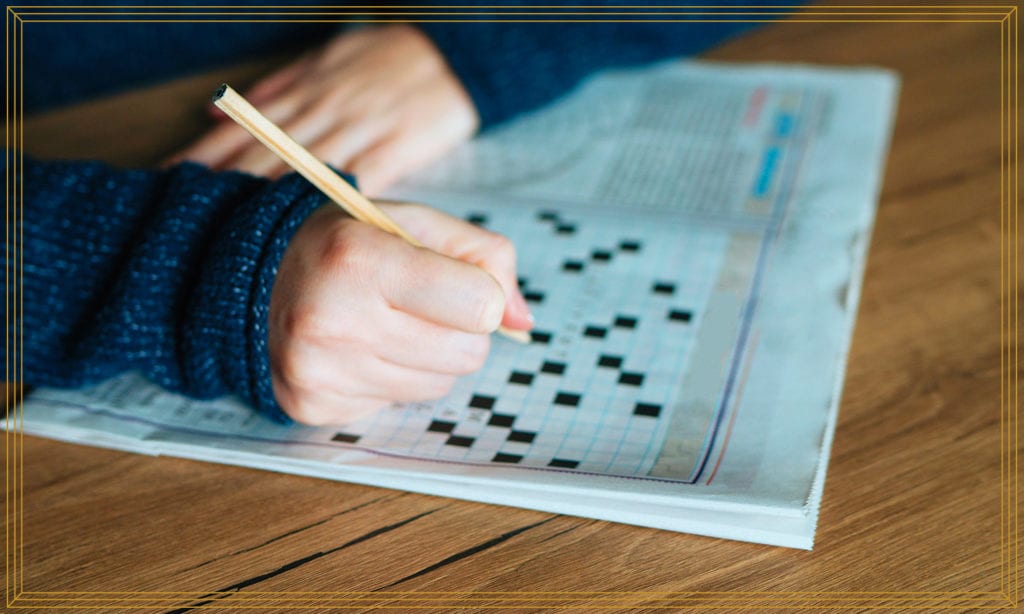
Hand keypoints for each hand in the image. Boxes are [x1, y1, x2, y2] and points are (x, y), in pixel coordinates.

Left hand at [170, 25, 477, 195]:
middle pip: (262, 154)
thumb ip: (273, 88)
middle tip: (182, 214)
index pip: (242, 129)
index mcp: (306, 93)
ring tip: (226, 227)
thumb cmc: (388, 58)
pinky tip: (305, 225)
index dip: (204, 155)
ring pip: (301, 170)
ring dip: (262, 198)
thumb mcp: (326, 57)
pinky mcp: (396, 150)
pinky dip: (329, 202)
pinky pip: (357, 179)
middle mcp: (326, 113)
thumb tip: (215, 109)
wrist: (453, 58)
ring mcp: (360, 132)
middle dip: (221, 184)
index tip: (170, 179)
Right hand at [269, 202, 532, 425]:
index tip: (455, 280)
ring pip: (438, 386)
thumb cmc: (349, 244)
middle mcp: (333, 319)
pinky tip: (358, 348)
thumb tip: (522, 322)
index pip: (480, 306)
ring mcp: (319, 370)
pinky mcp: (313, 406)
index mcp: (361, 259)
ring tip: (384, 322)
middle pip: (467, 355)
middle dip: (457, 329)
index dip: (481, 293)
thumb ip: (485, 256)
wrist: (253, 277)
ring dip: (426, 357)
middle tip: (415, 302)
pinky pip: (398, 404)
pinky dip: (391, 379)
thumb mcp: (415, 222)